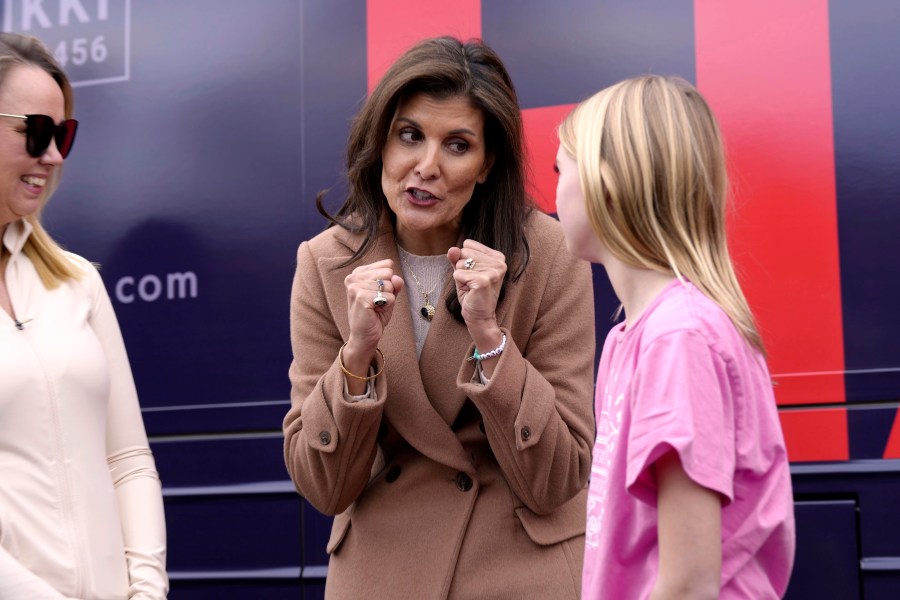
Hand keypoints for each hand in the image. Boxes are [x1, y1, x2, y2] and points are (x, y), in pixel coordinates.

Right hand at [343, 260, 403, 381]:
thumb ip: (394, 283)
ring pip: (389, 285)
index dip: (389, 282)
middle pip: (388, 273)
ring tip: (375, 308)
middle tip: (377, 303)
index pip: (387, 265)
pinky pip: (389, 297)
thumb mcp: (388, 295)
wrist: (365, 336)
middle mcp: (353, 277)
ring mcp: (355, 286)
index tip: (378, 294)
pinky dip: (387, 306)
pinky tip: (375, 312)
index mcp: (359, 273)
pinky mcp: (360, 297)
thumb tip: (397, 278)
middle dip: (388, 290)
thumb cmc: (375, 315)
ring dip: (387, 300)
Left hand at [448, 240, 505, 345]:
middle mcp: (499, 262)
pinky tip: (470, 291)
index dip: (464, 259)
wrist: (479, 316)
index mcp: (497, 256)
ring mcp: (493, 271)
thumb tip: (452, 249)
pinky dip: (459, 283)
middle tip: (471, 282)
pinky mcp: (484, 280)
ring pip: (460, 263)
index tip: (473, 273)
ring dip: (461, 276)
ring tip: (471, 286)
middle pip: (464, 251)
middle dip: (462, 267)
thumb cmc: (472, 292)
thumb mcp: (463, 271)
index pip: (468, 244)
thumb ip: (457, 258)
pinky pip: (458, 274)